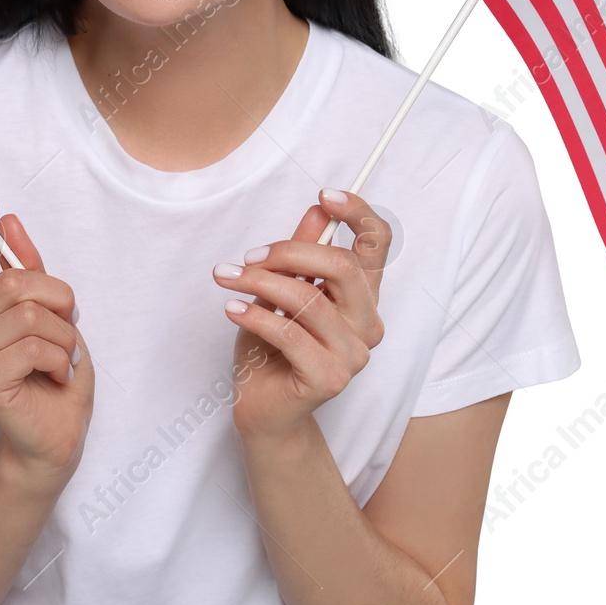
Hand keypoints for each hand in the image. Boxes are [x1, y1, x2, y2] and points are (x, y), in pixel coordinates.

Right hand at [0, 202, 92, 480]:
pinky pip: (35, 347)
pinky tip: (58, 375)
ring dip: (65, 336)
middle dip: (59, 301)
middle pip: (13, 281)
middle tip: (66, 328)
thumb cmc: (53, 370)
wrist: (56, 431)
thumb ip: (29, 267)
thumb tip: (8, 222)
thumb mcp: (51, 310)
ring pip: (30, 315)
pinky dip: (62, 359)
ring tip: (63, 357)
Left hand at [212, 189, 391, 440]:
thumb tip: (317, 211)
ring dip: (259, 283)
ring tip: (227, 279)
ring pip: (309, 299)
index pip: (378, 246)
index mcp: (362, 297)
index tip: (324, 196)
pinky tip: (232, 308)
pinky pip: (290, 334)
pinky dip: (255, 315)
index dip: (359, 214)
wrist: (262, 409)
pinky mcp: (330, 378)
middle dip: (289, 252)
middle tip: (248, 256)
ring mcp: (354, 354)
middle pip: (343, 267)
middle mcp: (367, 323)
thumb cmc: (271, 347)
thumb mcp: (281, 291)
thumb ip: (300, 254)